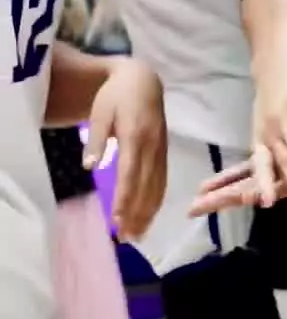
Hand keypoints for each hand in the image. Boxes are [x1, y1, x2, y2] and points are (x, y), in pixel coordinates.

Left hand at [85, 58, 166, 239]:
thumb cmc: (116, 96)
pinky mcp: (163, 151)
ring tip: (139, 234)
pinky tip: (150, 214)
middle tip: (127, 237)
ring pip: (158, 185)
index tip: (117, 219)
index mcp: (136, 136)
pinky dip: (157, 199)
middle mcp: (152, 146)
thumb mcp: (100, 113)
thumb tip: (90, 166)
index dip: (125, 197)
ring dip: (149, 211)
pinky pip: (162, 179)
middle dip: (137, 212)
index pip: (130, 173)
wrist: (143, 80)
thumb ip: (96, 139)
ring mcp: (161, 149)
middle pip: (146, 185)